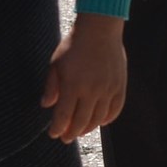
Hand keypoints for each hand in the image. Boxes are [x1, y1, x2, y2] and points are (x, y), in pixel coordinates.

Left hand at [40, 14, 126, 141]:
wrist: (99, 28)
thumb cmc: (75, 44)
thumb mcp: (56, 63)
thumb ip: (51, 86)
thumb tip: (46, 105)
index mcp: (73, 85)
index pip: (64, 116)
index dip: (57, 129)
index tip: (53, 134)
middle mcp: (91, 90)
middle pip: (81, 122)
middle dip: (71, 133)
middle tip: (66, 138)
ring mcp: (108, 89)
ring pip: (98, 119)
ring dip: (88, 128)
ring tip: (81, 130)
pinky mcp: (120, 86)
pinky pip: (115, 109)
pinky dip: (108, 119)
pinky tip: (101, 121)